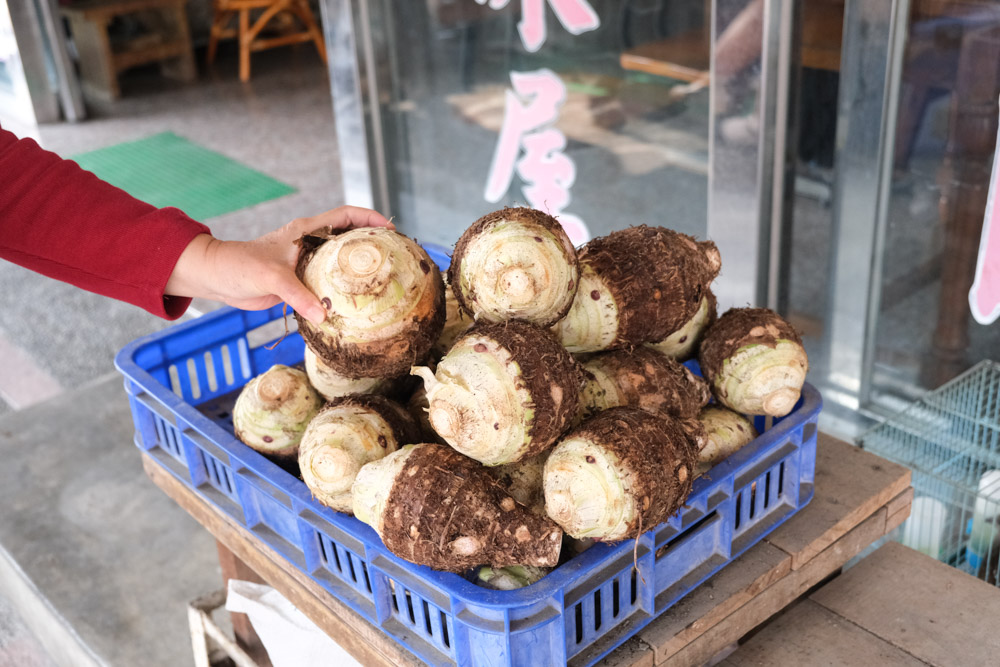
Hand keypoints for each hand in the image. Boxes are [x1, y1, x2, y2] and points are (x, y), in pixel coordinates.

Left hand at [166, 206, 392, 323]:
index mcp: (305, 231)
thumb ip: (298, 295)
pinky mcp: (299, 282)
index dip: (370, 219)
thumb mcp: (272, 278)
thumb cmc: (241, 266)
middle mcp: (309, 244)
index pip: (346, 216)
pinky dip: (341, 292)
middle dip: (372, 244)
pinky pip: (327, 285)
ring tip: (382, 281)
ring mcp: (306, 263)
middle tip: (394, 257)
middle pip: (349, 238)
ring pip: (339, 263)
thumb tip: (322, 316)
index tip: (391, 230)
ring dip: (358, 270)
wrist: (217, 278)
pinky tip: (353, 304)